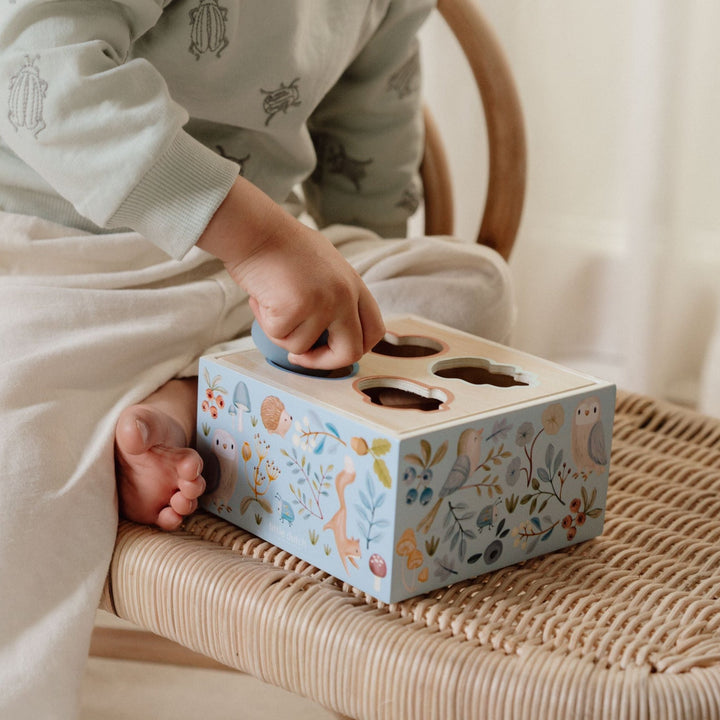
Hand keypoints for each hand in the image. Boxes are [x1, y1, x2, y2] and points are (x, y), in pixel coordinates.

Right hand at [197, 177, 384, 368]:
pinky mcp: (296, 308)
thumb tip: (326, 331)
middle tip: (300, 357)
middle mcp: (345, 295)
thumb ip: (334, 297)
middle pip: (350, 352)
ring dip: (281, 332)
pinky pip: (279, 336)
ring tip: (271, 302)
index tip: (332, 351)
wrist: (255, 229)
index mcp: (354, 284)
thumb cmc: (280, 246)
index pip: (375, 330)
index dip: (355, 349)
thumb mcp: (324, 268)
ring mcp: (323, 302)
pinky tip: (262, 297)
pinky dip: (265, 322)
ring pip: (303, 346)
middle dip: (323, 362)